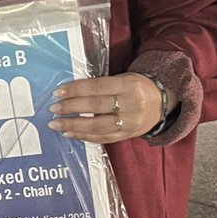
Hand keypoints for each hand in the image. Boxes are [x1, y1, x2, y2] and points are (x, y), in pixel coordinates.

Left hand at [47, 73, 177, 142]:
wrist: (162, 102)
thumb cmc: (136, 87)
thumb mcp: (124, 79)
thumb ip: (101, 85)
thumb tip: (70, 93)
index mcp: (129, 85)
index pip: (98, 87)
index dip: (76, 90)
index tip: (58, 93)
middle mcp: (131, 105)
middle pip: (97, 107)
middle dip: (72, 108)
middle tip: (54, 109)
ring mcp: (130, 123)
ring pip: (98, 126)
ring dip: (74, 126)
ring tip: (56, 124)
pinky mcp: (128, 136)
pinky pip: (103, 138)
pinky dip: (84, 136)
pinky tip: (70, 134)